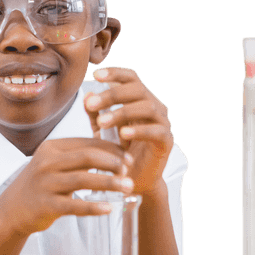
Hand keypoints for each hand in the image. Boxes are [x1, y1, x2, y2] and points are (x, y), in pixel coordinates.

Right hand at [0, 138, 134, 235]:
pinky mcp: (46, 205)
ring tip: (128, 187)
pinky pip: (74, 205)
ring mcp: (45, 184)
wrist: (14, 208)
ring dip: (109, 183)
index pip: (87, 144)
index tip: (128, 159)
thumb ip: (80, 155)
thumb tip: (117, 150)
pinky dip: (93, 207)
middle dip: (113, 163)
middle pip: (87, 157)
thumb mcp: (55, 162)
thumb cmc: (43, 183)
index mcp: (52, 148)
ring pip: (83, 180)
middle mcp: (47, 163)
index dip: (112, 150)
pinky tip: (109, 208)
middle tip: (130, 171)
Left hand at [84, 67, 173, 194]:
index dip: (115, 73)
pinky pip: (157, 131)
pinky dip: (140, 130)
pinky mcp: (167, 141)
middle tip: (92, 104)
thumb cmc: (118, 152)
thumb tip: (87, 95)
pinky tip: (123, 134)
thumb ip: (94, 113)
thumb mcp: (101, 130)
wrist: (133, 180)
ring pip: (147, 107)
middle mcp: (154, 107)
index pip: (131, 78)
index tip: (95, 75)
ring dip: (123, 112)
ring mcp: (163, 123)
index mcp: (139, 100)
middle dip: (112, 94)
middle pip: (138, 89)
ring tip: (102, 122)